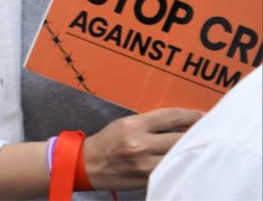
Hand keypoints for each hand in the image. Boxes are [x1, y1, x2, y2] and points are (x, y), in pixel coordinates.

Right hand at [84, 108, 201, 190]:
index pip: (171, 117)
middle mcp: (138, 144)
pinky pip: (171, 171)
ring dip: (191, 152)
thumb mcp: (125, 125)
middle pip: (180, 138)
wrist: (87, 165)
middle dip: (197, 135)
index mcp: (133, 126)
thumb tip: (182, 125)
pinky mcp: (146, 180)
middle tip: (208, 133)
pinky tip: (186, 162)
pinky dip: (180, 165)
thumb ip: (151, 123)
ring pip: (178, 156)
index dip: (192, 115)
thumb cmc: (107, 142)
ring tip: (200, 148)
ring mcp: (143, 164)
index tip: (204, 116)